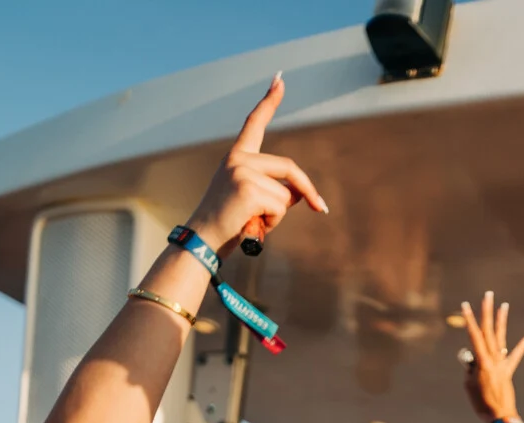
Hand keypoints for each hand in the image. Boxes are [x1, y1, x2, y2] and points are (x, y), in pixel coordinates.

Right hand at [186, 74, 328, 252]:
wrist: (202, 240)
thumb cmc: (228, 223)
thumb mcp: (251, 198)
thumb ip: (274, 188)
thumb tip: (302, 195)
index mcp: (237, 156)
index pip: (255, 123)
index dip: (269, 101)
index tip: (279, 79)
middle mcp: (238, 158)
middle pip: (289, 169)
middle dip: (307, 192)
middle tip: (321, 209)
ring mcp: (241, 172)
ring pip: (286, 195)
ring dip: (277, 215)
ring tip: (252, 220)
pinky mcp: (247, 189)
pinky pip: (280, 206)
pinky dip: (273, 222)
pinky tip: (251, 224)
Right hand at [458, 292, 523, 422]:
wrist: (500, 415)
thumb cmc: (481, 402)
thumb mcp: (469, 384)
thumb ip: (470, 368)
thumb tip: (472, 358)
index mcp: (482, 360)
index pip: (474, 335)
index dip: (469, 319)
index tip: (465, 304)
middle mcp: (493, 358)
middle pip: (489, 330)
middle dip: (487, 311)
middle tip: (488, 294)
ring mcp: (502, 363)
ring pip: (501, 337)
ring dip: (502, 321)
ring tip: (504, 305)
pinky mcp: (508, 370)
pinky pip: (515, 355)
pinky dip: (522, 345)